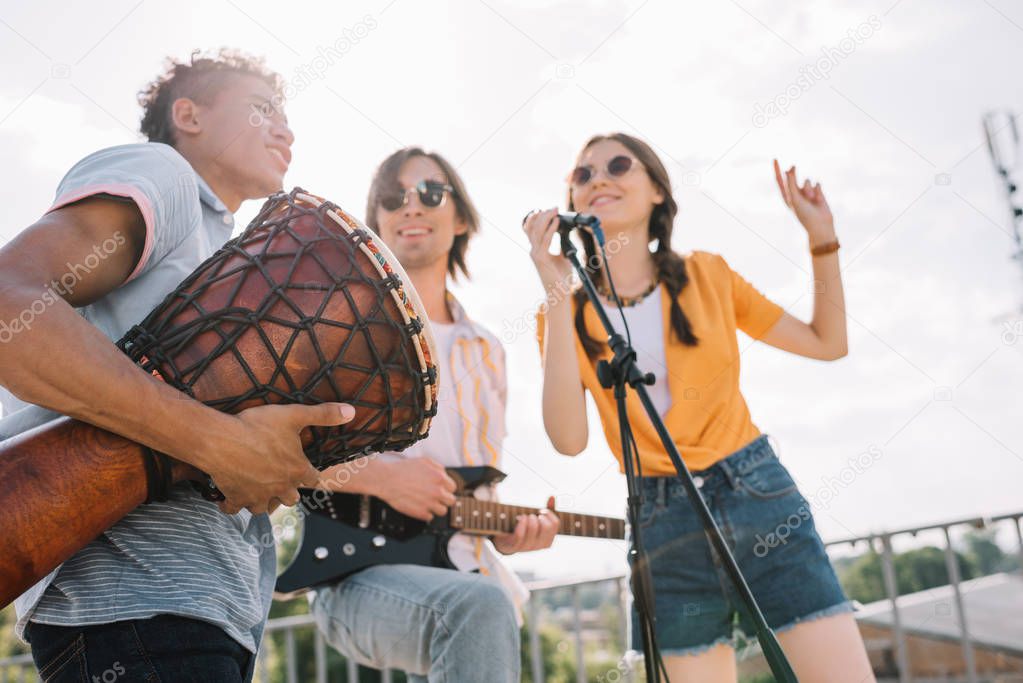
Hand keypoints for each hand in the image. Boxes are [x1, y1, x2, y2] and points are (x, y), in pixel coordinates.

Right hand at [204, 402, 354, 514]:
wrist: (222, 439)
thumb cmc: (258, 426)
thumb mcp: (294, 415)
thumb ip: (323, 414)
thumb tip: (351, 411)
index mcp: (297, 470)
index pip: (313, 479)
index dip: (310, 474)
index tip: (306, 471)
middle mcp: (281, 488)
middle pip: (291, 499)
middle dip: (288, 492)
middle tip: (281, 482)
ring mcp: (258, 496)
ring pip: (265, 508)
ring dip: (264, 502)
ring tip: (259, 492)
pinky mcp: (236, 498)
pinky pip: (235, 509)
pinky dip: (233, 505)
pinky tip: (229, 498)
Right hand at [374, 457, 457, 521]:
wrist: (387, 480)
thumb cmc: (402, 469)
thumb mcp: (424, 460)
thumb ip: (438, 467)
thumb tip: (445, 475)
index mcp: (439, 478)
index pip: (453, 488)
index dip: (447, 488)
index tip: (443, 490)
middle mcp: (437, 492)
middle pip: (451, 501)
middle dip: (444, 499)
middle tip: (437, 498)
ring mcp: (429, 503)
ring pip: (442, 511)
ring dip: (436, 508)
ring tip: (428, 503)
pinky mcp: (421, 513)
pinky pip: (430, 517)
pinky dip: (425, 513)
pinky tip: (419, 507)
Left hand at [492, 496, 558, 554]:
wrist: (505, 542)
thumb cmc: (524, 528)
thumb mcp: (536, 520)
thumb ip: (546, 510)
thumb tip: (552, 497)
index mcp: (547, 540)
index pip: (555, 524)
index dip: (549, 513)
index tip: (542, 511)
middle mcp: (539, 546)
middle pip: (547, 527)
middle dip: (540, 517)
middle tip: (534, 515)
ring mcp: (527, 547)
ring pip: (533, 529)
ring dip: (529, 518)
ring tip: (525, 516)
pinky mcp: (514, 546)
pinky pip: (520, 535)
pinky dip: (521, 523)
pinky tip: (521, 518)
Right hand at [523, 208, 571, 288]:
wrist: (559, 292)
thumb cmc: (561, 276)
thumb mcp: (564, 257)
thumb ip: (563, 245)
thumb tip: (569, 234)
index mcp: (537, 249)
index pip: (531, 229)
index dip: (537, 217)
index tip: (550, 209)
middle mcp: (534, 250)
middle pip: (532, 226)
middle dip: (543, 214)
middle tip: (554, 207)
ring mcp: (536, 254)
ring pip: (537, 230)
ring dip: (546, 218)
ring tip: (555, 210)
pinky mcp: (541, 259)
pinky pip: (545, 240)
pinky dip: (551, 229)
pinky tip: (557, 221)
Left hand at [773, 159, 834, 245]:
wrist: (821, 225)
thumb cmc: (805, 215)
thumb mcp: (795, 199)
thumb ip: (791, 184)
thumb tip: (787, 171)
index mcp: (787, 196)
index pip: (780, 180)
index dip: (777, 170)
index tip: (775, 159)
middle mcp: (796, 194)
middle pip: (792, 177)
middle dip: (793, 173)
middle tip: (793, 167)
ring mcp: (807, 193)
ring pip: (807, 181)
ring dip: (809, 189)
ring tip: (811, 200)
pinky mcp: (818, 192)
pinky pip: (817, 184)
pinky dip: (817, 190)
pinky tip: (819, 200)